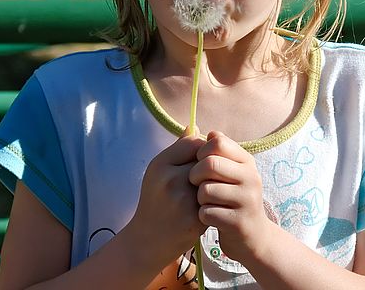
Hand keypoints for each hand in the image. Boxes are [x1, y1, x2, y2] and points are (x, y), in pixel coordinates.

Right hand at [128, 128, 207, 266]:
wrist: (149, 239)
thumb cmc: (155, 198)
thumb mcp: (157, 170)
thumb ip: (177, 148)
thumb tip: (194, 125)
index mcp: (160, 165)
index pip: (194, 143)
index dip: (200, 149)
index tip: (197, 158)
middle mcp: (171, 181)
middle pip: (206, 160)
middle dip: (209, 166)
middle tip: (205, 174)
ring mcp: (184, 201)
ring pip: (213, 179)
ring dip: (214, 182)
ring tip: (206, 187)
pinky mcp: (196, 219)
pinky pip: (215, 199)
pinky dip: (215, 199)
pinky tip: (208, 203)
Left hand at [189, 131, 272, 263]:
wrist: (252, 236)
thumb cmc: (233, 198)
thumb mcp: (230, 172)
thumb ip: (215, 152)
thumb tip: (198, 130)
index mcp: (247, 161)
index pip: (218, 143)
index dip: (201, 152)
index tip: (199, 163)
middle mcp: (251, 178)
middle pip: (210, 164)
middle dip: (195, 175)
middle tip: (195, 184)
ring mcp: (247, 201)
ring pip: (206, 190)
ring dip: (198, 198)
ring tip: (204, 202)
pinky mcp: (239, 222)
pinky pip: (207, 213)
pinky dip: (202, 215)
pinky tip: (209, 217)